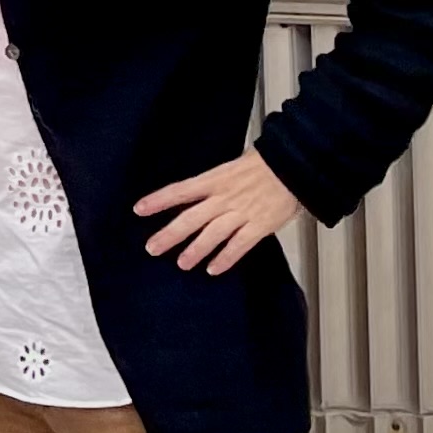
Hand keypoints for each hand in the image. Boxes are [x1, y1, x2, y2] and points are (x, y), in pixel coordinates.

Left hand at [133, 149, 305, 273]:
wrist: (294, 165)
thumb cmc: (265, 163)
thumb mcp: (232, 167)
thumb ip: (215, 183)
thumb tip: (197, 193)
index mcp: (215, 179)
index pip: (180, 190)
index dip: (159, 200)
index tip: (139, 209)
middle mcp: (224, 197)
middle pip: (191, 217)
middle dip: (170, 234)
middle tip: (152, 248)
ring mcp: (242, 212)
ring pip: (212, 234)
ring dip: (195, 250)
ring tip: (181, 263)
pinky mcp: (260, 225)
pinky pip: (240, 245)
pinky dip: (226, 257)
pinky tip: (213, 269)